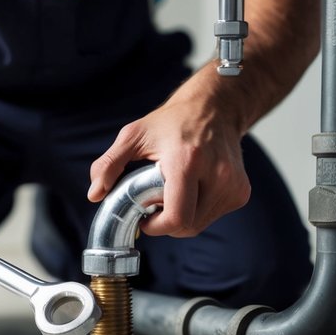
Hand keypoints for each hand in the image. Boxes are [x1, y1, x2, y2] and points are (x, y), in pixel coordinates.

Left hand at [87, 90, 250, 236]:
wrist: (216, 107)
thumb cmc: (172, 121)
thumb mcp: (134, 135)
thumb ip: (108, 164)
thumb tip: (95, 194)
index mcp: (188, 161)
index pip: (176, 218)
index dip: (156, 227)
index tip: (145, 217)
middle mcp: (216, 174)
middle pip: (187, 226)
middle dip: (166, 222)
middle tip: (155, 203)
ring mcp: (233, 185)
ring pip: (200, 225)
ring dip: (182, 217)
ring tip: (173, 192)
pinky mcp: (241, 192)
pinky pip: (212, 216)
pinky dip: (198, 211)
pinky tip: (191, 190)